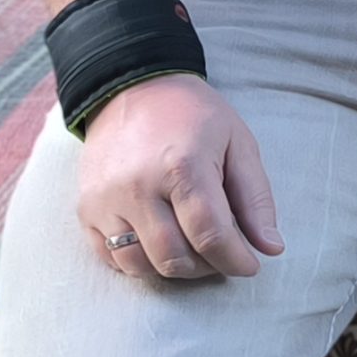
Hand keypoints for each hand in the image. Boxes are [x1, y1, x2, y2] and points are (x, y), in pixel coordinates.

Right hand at [77, 73, 282, 281]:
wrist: (133, 88)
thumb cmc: (194, 115)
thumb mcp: (238, 143)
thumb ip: (255, 198)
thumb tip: (271, 248)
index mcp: (182, 167)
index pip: (211, 235)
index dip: (235, 259)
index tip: (250, 265)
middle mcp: (138, 188)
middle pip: (174, 257)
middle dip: (207, 267)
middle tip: (223, 256)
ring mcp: (105, 201)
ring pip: (140, 264)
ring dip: (173, 269)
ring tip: (194, 251)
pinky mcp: (85, 209)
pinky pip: (110, 257)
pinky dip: (139, 263)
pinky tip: (160, 245)